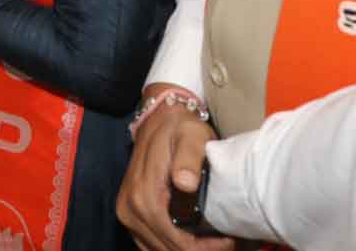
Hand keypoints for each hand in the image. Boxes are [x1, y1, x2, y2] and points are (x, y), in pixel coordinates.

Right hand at [117, 89, 233, 250]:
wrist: (159, 119)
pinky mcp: (129, 215)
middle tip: (227, 241)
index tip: (229, 239)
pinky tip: (195, 240)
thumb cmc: (180, 129)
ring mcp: (126, 214)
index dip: (205, 249)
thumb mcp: (191, 136)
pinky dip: (173, 247)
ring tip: (214, 241)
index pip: (176, 242)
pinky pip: (150, 245)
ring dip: (186, 250)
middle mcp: (129, 209)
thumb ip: (189, 158)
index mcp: (143, 195)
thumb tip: (185, 183)